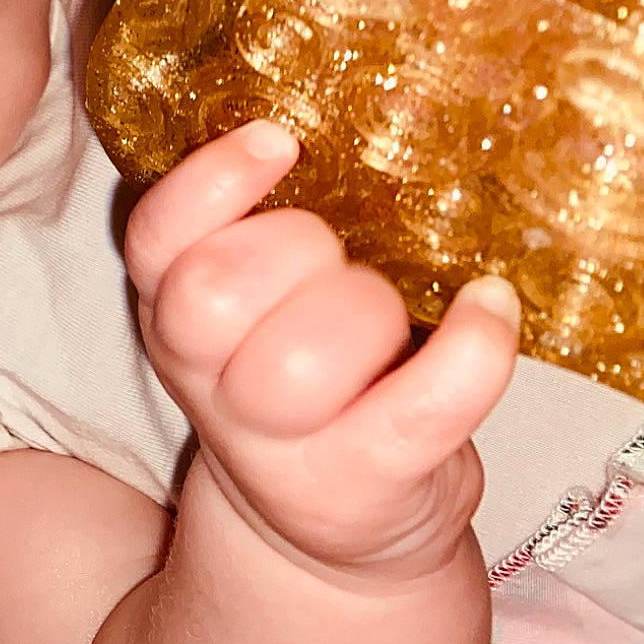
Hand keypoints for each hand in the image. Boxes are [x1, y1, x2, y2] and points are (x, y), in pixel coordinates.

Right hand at [123, 122, 518, 582]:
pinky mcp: (358, 486)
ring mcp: (273, 445)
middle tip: (333, 259)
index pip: (154, 239)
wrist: (331, 529)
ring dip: (367, 308)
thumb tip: (329, 114)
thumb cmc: (301, 373)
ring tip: (389, 317)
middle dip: (296, 247)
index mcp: (169, 314)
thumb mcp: (247, 305)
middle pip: (216, 289)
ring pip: (307, 353)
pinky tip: (489, 307)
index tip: (282, 138)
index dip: (212, 181)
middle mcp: (200, 380)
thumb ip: (252, 230)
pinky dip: (472, 346)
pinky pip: (424, 405)